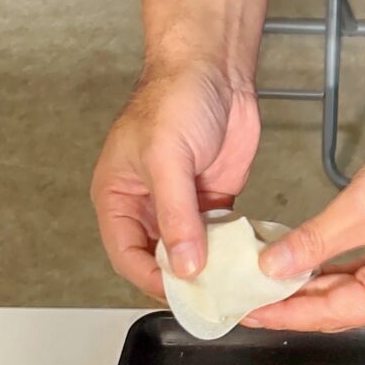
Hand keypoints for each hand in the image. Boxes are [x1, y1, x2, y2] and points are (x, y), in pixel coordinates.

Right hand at [92, 60, 261, 297]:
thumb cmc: (175, 98)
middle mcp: (147, 205)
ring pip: (191, 252)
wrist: (216, 67)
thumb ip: (175, 215)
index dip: (150, 279)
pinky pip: (218, 237)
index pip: (126, 255)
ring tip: (232, 286)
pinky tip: (246, 262)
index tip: (181, 294)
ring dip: (209, 268)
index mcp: (118, 196)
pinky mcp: (213, 199)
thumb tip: (184, 265)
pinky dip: (229, 251)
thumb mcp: (167, 159)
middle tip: (211, 298)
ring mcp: (182, 204)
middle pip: (158, 260)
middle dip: (182, 280)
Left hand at [245, 127, 364, 331]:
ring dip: (307, 288)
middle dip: (291, 303)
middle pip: (338, 309)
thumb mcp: (360, 209)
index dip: (283, 313)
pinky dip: (329, 272)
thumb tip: (269, 269)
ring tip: (260, 286)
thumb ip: (312, 243)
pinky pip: (360, 277)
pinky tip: (296, 268)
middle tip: (242, 300)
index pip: (330, 313)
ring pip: (347, 294)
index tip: (243, 311)